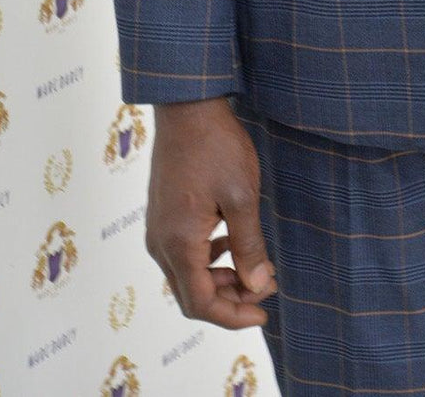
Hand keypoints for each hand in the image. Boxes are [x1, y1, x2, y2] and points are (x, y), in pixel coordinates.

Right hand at [146, 96, 277, 328]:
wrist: (187, 107)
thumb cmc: (216, 148)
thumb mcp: (242, 197)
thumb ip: (249, 245)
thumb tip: (258, 286)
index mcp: (179, 244)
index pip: (200, 304)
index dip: (233, 317)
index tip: (264, 313)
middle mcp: (160, 243)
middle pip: (191, 294)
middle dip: (230, 300)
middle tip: (266, 287)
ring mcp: (157, 228)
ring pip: (186, 275)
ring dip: (219, 279)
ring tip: (254, 267)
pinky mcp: (162, 215)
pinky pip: (182, 253)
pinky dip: (208, 259)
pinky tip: (231, 242)